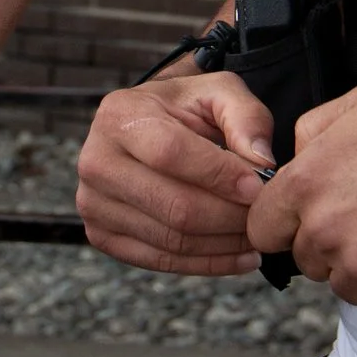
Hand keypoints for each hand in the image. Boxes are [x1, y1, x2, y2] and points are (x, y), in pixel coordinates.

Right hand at [76, 72, 276, 275]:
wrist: (144, 128)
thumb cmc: (185, 110)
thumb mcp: (218, 92)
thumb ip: (246, 117)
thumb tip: (261, 162)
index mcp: (119, 115)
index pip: (171, 153)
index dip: (220, 175)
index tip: (259, 188)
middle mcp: (96, 161)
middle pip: (175, 206)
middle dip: (230, 217)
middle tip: (264, 217)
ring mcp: (93, 203)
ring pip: (171, 238)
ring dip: (224, 244)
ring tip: (257, 236)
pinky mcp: (100, 235)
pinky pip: (160, 260)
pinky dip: (207, 264)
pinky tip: (239, 256)